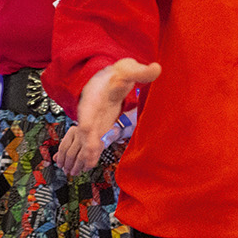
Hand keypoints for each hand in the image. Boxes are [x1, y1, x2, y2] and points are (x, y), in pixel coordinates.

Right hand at [56, 58, 159, 175]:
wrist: (106, 77)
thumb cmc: (117, 73)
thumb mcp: (128, 69)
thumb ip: (141, 71)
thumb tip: (157, 68)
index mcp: (94, 98)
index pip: (89, 113)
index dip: (87, 124)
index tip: (86, 132)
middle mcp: (89, 112)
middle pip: (84, 131)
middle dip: (84, 146)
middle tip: (84, 163)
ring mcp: (92, 120)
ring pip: (83, 139)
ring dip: (82, 154)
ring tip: (81, 169)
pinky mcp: (97, 127)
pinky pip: (90, 142)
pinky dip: (88, 153)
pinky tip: (85, 166)